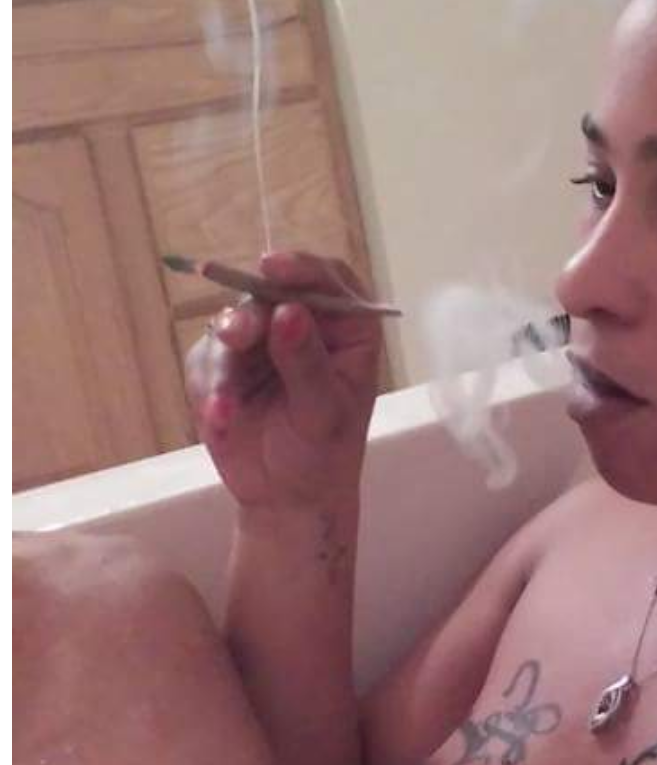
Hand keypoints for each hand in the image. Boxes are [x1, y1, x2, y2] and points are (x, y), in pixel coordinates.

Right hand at [184, 251, 382, 512]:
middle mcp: (302, 322)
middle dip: (247, 319)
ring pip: (229, 326)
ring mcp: (259, 340)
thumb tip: (288, 313)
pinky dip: (208, 389)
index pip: (327, 279)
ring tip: (224, 412)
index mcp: (344, 327)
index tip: (271, 267)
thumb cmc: (322, 454)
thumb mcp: (323, 413)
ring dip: (222, 367)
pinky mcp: (224, 362)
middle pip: (268, 294)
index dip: (300, 267)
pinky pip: (205, 360)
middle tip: (234, 338)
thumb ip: (306, 363)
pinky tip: (220, 421)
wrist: (285, 497)